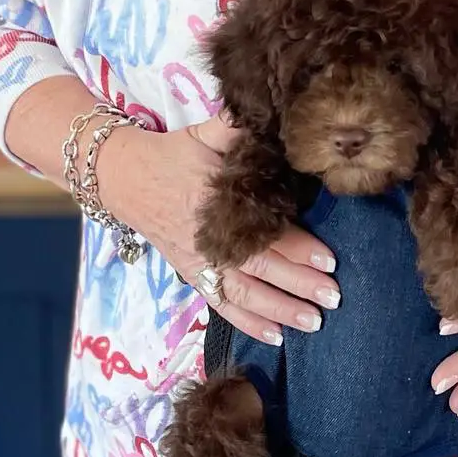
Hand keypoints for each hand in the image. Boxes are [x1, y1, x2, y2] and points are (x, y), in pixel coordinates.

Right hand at [97, 115, 339, 344]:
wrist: (123, 177)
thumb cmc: (173, 153)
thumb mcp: (206, 132)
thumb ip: (239, 129)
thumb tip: (279, 119)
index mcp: (215, 203)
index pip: (265, 232)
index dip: (298, 247)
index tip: (329, 259)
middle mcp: (208, 239)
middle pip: (260, 269)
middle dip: (299, 285)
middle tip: (334, 296)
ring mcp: (198, 262)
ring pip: (244, 295)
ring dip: (280, 310)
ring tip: (314, 321)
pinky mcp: (190, 275)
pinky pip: (222, 305)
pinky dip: (249, 324)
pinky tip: (277, 336)